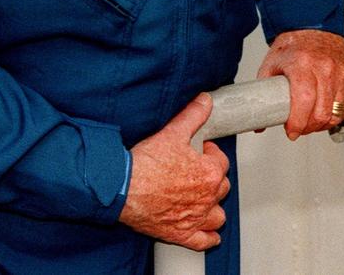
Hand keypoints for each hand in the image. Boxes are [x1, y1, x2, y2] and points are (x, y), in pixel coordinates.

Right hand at [117, 94, 229, 249]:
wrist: (122, 189)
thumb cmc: (145, 165)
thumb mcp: (171, 133)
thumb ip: (192, 116)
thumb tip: (205, 102)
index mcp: (209, 174)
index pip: (221, 162)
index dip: (209, 154)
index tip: (199, 152)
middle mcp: (207, 199)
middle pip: (221, 187)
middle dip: (211, 178)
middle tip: (194, 171)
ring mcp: (196, 219)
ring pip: (217, 215)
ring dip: (212, 207)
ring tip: (200, 198)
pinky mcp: (182, 234)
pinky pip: (206, 240)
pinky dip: (208, 236)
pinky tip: (204, 229)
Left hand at [257, 29, 343, 139]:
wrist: (314, 27)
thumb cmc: (293, 46)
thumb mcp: (272, 64)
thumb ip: (263, 93)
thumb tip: (258, 123)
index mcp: (301, 63)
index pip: (304, 101)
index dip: (298, 122)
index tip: (291, 131)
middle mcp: (325, 67)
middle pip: (322, 112)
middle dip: (309, 128)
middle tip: (299, 129)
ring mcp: (342, 72)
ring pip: (336, 113)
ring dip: (323, 125)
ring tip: (311, 123)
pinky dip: (336, 116)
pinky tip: (325, 115)